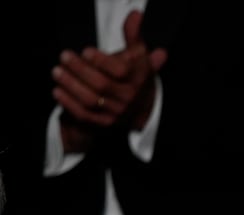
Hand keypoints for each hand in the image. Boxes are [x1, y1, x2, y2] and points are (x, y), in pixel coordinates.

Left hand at [52, 11, 167, 150]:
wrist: (135, 110)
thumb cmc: (131, 77)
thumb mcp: (136, 56)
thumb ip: (133, 35)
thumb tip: (135, 14)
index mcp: (138, 80)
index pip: (121, 71)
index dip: (101, 61)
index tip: (86, 51)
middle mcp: (128, 98)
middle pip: (102, 85)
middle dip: (80, 69)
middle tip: (64, 56)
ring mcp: (116, 113)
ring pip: (91, 100)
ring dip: (70, 84)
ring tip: (57, 71)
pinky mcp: (103, 123)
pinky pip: (83, 114)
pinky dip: (68, 102)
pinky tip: (57, 90)